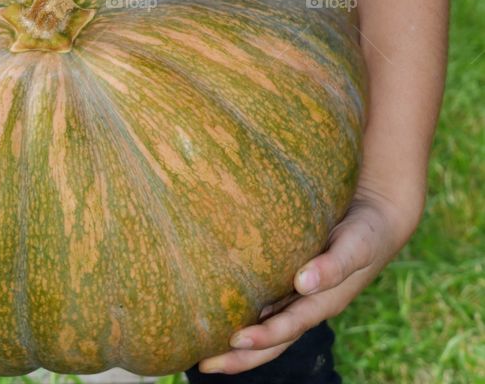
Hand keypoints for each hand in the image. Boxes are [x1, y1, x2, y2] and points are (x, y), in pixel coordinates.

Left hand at [195, 183, 423, 374]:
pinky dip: (242, 306)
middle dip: (240, 355)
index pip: (287, 329)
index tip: (236, 340)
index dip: (263, 337)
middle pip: (271, 339)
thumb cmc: (366, 233)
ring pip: (263, 321)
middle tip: (205, 364)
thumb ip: (334, 266)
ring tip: (202, 345)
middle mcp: (304, 303)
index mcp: (321, 304)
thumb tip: (303, 283)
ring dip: (237, 338)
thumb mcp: (356, 247)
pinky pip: (262, 296)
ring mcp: (295, 291)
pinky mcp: (286, 271)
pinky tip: (215, 304)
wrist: (375, 215)